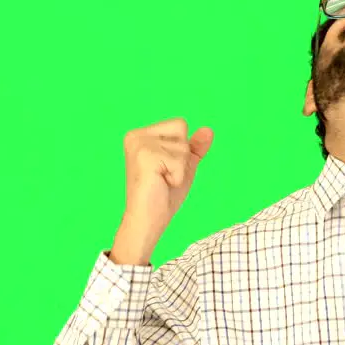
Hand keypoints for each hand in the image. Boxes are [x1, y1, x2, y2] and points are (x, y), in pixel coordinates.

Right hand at [110, 118, 213, 264]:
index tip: (166, 168)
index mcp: (141, 134)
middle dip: (182, 157)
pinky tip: (161, 184)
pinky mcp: (144, 155)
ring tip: (162, 180)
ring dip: (180, 168)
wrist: (148, 220)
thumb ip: (195, 147)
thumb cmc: (163, 195)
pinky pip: (179, 161)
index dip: (183, 150)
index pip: (179, 124)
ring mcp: (138, 144)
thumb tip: (208, 130)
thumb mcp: (184, 166)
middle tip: (165, 175)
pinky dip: (177, 176)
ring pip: (182, 146)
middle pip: (181, 128)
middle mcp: (136, 135)